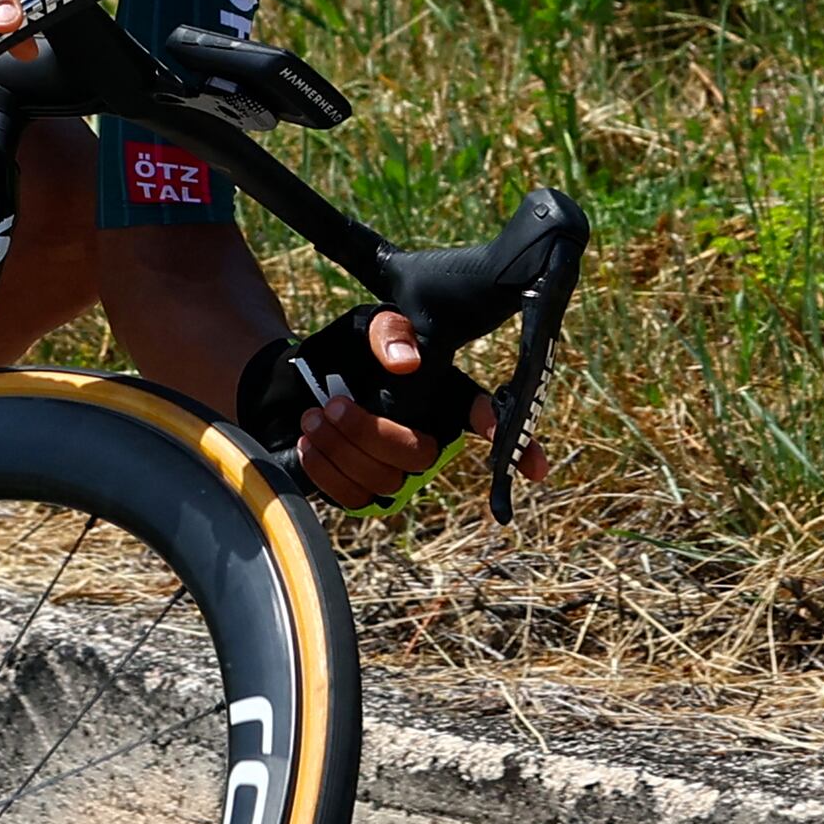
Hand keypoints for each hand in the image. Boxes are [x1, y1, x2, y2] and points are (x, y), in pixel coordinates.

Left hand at [254, 311, 547, 509]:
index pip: (483, 418)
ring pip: (385, 480)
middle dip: (372, 433)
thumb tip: (406, 360)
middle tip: (334, 405)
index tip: (534, 468)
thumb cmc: (342, 351)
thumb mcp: (364, 325)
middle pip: (420, 455)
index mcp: (441, 396)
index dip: (518, 446)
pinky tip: (308, 442)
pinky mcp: (363, 491)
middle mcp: (427, 437)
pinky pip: (355, 498)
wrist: (289, 381)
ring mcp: (397, 469)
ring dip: (341, 447)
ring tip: (313, 416)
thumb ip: (388, 330)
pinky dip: (326, 471)